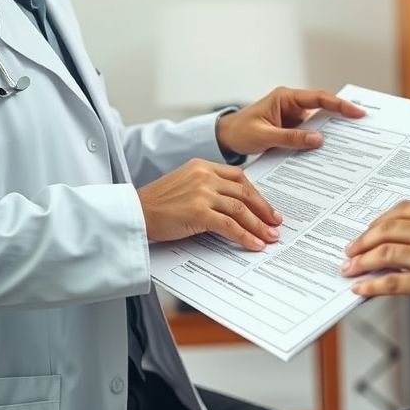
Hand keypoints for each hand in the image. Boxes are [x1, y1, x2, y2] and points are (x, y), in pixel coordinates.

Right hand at [137, 158, 281, 249]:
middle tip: (275, 222)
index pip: (238, 177)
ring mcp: (203, 193)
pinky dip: (245, 236)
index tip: (265, 207)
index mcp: (202, 165)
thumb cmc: (156, 204)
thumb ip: (206, 187)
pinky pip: (230, 225)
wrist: (134, 212)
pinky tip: (254, 244)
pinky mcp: (199, 212)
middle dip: (263, 209)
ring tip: (270, 237)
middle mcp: (205, 175)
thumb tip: (232, 206)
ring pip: (241, 209)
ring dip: (259, 225)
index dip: (255, 193)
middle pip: (244, 192)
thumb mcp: (184, 184)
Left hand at [216, 86, 365, 155]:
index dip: (339, 105)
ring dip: (332, 130)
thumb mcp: (264, 136)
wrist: (226, 138)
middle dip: (343, 115)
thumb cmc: (240, 131)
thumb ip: (290, 138)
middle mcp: (292, 104)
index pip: (318, 98)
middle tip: (364, 125)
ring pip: (319, 121)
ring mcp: (293, 116)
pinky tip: (331, 152)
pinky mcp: (292, 128)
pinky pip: (310, 133)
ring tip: (353, 140)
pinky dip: (320, 141)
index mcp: (285, 98)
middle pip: (323, 108)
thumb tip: (318, 139)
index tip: (357, 112)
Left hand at [341, 193, 409, 325]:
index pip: (403, 210)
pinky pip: (390, 282)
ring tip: (349, 266)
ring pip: (384, 253)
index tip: (371, 229)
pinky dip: (371, 284)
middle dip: (365, 238)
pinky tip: (360, 288)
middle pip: (388, 228)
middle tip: (352, 247)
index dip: (381, 220)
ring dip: (362, 260)